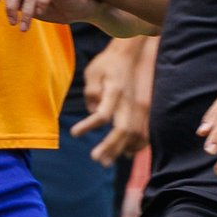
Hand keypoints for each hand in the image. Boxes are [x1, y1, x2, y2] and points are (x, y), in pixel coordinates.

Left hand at [71, 46, 148, 166]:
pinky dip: (135, 145)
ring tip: (106, 161)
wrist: (128, 55)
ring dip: (121, 149)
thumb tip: (92, 110)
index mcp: (115, 91)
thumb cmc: (107, 64)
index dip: (89, 125)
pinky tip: (124, 154)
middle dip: (110, 147)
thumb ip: (91, 91)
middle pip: (123, 129)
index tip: (74, 132)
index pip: (103, 114)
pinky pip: (142, 132)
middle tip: (96, 159)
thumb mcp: (92, 72)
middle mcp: (129, 101)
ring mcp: (138, 107)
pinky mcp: (141, 110)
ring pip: (134, 134)